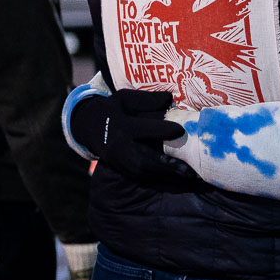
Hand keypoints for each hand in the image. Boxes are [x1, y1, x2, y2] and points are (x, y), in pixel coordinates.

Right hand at [70, 89, 185, 177]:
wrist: (89, 127)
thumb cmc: (113, 109)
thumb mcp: (125, 98)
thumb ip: (146, 99)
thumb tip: (169, 100)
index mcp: (121, 126)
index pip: (143, 129)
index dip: (162, 130)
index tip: (181, 130)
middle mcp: (120, 147)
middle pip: (144, 160)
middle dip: (167, 166)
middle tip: (190, 169)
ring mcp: (120, 162)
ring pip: (144, 173)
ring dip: (167, 177)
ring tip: (190, 177)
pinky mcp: (122, 170)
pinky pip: (142, 179)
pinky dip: (160, 181)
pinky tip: (178, 180)